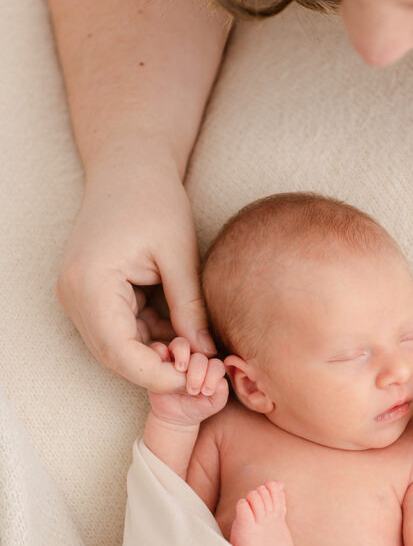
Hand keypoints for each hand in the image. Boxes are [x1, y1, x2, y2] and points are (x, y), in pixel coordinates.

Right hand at [57, 165, 215, 390]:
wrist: (129, 168)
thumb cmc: (155, 200)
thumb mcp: (179, 254)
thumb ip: (189, 306)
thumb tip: (205, 353)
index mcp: (89, 283)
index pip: (118, 351)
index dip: (156, 373)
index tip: (194, 377)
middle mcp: (73, 295)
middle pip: (113, 355)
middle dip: (156, 369)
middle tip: (200, 370)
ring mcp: (76, 296)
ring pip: (115, 346)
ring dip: (153, 354)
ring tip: (196, 348)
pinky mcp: (89, 294)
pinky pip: (117, 329)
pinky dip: (147, 336)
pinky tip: (179, 331)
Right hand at [147, 339, 228, 425]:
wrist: (175, 416)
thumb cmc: (197, 407)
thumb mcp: (213, 403)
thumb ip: (221, 392)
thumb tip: (220, 381)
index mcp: (210, 368)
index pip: (216, 365)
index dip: (213, 376)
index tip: (206, 392)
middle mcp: (194, 360)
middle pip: (199, 357)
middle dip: (197, 372)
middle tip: (192, 390)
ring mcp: (176, 358)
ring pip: (181, 344)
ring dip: (182, 354)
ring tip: (180, 369)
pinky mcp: (159, 360)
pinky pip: (158, 348)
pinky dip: (161, 352)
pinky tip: (163, 367)